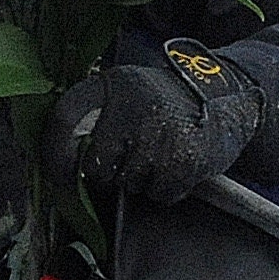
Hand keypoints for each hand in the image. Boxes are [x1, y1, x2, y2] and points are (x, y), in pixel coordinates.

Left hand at [52, 39, 264, 203]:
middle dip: (106, 172)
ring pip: (128, 183)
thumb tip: (56, 152)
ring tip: (156, 154)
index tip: (54, 174)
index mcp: (110, 86)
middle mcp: (132, 111)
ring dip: (137, 179)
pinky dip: (163, 187)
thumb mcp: (123, 86)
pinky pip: (158, 193)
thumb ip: (91, 110)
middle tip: (126, 159)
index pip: (64, 119)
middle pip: (96, 166)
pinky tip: (174, 164)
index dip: (53, 152)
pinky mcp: (185, 162)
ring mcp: (159, 138)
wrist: (226, 96)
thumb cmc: (163, 98)